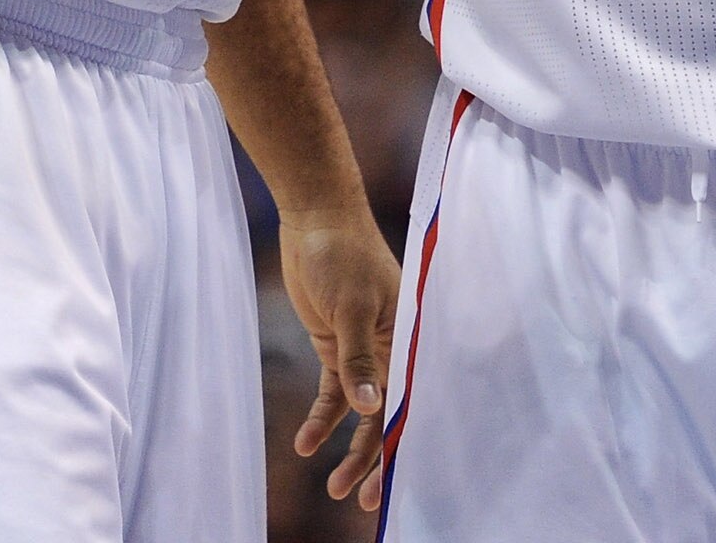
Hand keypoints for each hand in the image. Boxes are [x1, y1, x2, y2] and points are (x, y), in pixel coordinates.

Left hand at [278, 203, 402, 508]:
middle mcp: (393, 349)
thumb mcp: (349, 308)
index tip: (388, 486)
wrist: (315, 218)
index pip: (411, 401)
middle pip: (388, 415)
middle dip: (375, 459)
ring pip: (362, 411)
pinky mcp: (338, 345)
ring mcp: (365, 349)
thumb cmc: (342, 255)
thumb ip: (359, 361)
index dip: (402, 444)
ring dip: (347, 447)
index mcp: (409, 337)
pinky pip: (333, 393)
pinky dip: (322, 419)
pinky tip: (304, 443)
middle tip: (358, 497)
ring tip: (331, 485)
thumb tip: (370, 407)